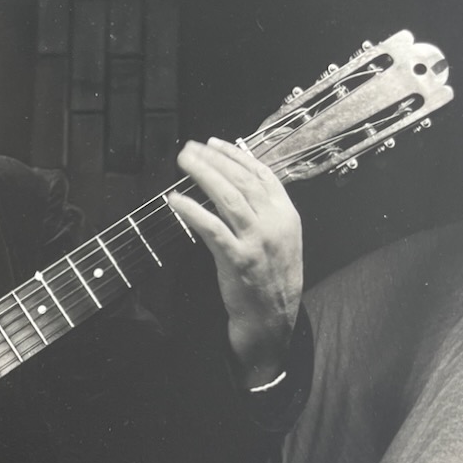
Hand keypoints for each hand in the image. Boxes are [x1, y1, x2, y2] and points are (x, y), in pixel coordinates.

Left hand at [167, 137, 302, 387]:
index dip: (235, 155)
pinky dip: (192, 210)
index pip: (261, 173)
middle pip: (241, 180)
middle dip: (213, 159)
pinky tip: (175, 200)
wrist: (272, 319)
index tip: (213, 142)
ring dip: (203, 175)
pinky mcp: (238, 259)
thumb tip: (236, 185)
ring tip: (183, 162)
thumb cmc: (270, 279)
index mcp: (286, 214)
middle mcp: (274, 222)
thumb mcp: (278, 240)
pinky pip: (212, 228)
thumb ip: (263, 213)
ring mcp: (257, 240)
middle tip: (189, 148)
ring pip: (228, 197)